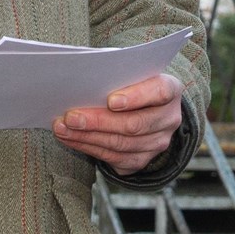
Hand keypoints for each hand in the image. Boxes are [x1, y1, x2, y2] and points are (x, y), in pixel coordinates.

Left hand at [53, 73, 182, 175]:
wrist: (148, 109)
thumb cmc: (133, 83)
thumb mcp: (132, 73)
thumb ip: (117, 75)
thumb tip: (82, 81)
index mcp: (171, 90)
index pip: (159, 92)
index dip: (136, 97)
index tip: (110, 100)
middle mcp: (169, 119)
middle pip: (134, 124)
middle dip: (99, 121)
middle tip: (71, 117)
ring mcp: (157, 143)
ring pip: (121, 144)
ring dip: (87, 137)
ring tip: (63, 128)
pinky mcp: (142, 160)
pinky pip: (114, 158)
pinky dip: (88, 148)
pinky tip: (71, 139)